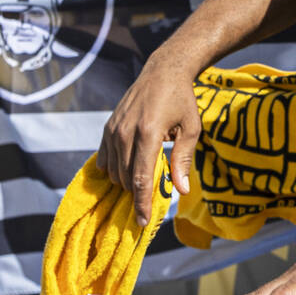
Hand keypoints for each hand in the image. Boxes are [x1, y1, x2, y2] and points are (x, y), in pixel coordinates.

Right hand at [97, 59, 201, 224]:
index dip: (140, 203)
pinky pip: (104, 159)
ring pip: (113, 171)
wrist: (162, 72)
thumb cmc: (182, 100)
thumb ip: (183, 159)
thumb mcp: (191, 128)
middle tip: (154, 195)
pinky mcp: (107, 127)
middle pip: (125, 178)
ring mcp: (113, 130)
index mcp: (148, 133)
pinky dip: (115, 170)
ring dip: (127, 181)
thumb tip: (180, 190)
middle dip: (137, 193)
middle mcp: (125, 132)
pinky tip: (129, 168)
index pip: (140, 178)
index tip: (142, 222)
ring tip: (145, 176)